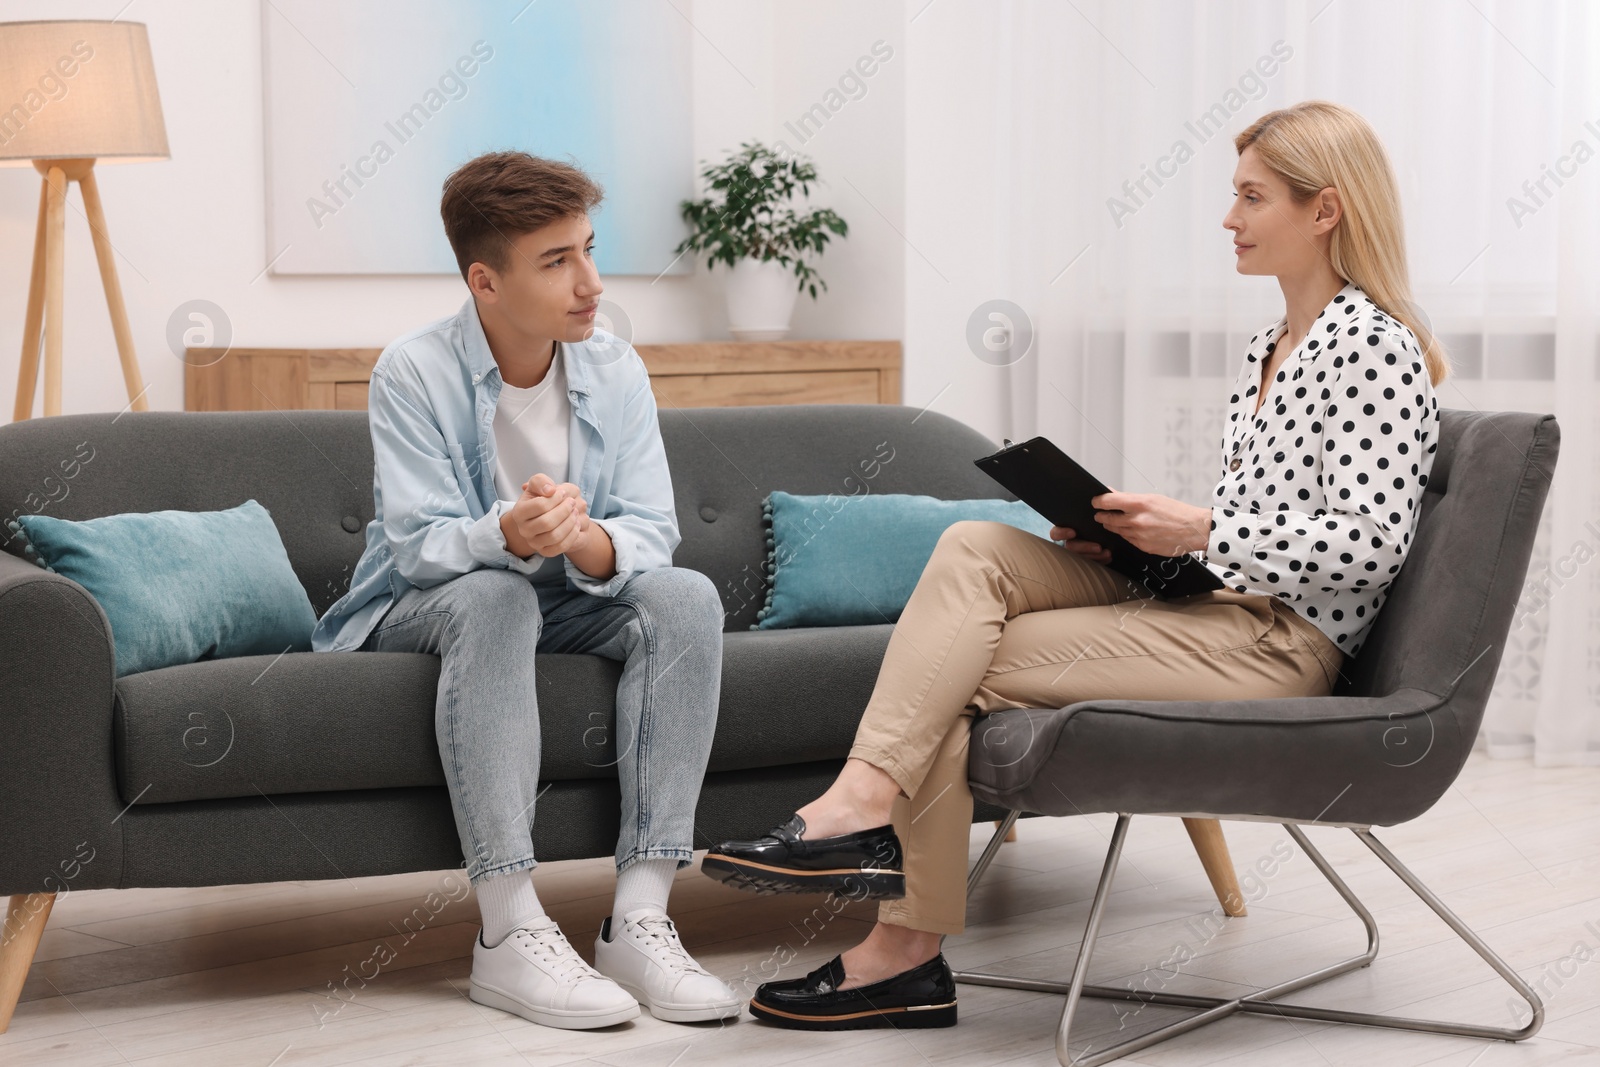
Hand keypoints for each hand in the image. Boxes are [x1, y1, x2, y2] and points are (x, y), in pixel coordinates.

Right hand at [503, 473, 590, 558]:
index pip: (540, 506)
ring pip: (555, 536)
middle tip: (572, 502)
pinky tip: (576, 524)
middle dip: (564, 511)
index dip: (556, 498)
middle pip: (547, 523)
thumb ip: (540, 481)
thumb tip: (550, 490)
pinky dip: (572, 535)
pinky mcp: (545, 551)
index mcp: (519, 512)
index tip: (563, 493)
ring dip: (569, 523)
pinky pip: (560, 547)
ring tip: (575, 512)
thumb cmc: (541, 497)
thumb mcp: (538, 485)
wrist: (543, 516)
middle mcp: (523, 530)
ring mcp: (533, 543)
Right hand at [1048, 525, 1112, 565]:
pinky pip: (1090, 564)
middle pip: (1070, 547)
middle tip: (1098, 547)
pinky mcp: (1086, 561)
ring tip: (1107, 553)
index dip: (1062, 533)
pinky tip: (1108, 558)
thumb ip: (1086, 520)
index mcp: (1065, 532)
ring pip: (1080, 557)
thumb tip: (1094, 516)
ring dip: (1094, 556)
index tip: (1073, 532)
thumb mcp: (1088, 521)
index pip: (1055, 533)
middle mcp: (1069, 543)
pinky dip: (1100, 561)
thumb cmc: (1093, 525)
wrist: (1105, 536)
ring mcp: (1076, 554)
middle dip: (1085, 547)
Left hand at [1088, 489, 1209, 556]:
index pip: (1107, 501)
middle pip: (1107, 518)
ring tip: (1120, 521)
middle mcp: (1137, 520)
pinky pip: (1128, 540)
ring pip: (1116, 530)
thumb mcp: (1152, 499)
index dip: (1098, 502)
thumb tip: (1111, 493)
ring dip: (1114, 526)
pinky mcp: (1142, 547)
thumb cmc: (1176, 512)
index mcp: (1139, 504)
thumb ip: (1129, 498)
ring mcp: (1139, 535)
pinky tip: (1135, 531)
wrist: (1194, 529)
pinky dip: (1128, 535)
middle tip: (1101, 514)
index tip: (1095, 502)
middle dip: (1102, 516)